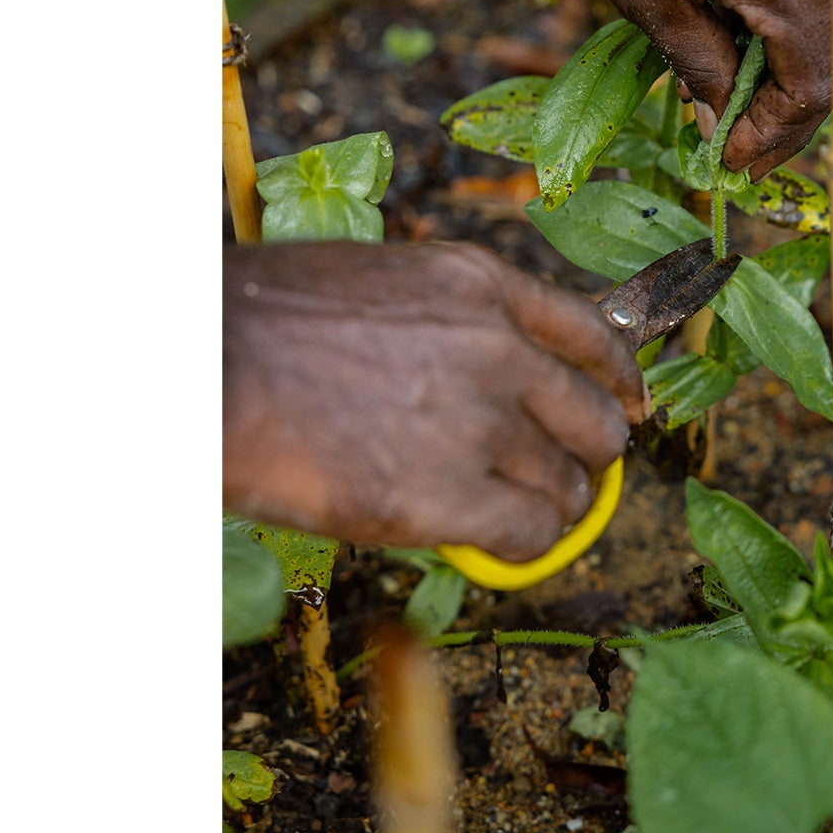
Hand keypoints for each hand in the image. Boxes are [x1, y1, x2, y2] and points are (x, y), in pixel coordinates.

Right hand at [223, 241, 645, 560]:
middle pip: (596, 416)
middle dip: (586, 453)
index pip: (592, 333)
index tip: (629, 406)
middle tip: (559, 475)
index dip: (620, 379)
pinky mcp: (448, 497)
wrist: (202, 366)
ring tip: (515, 516)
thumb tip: (485, 379)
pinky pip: (530, 534)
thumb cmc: (262, 324)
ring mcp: (478, 422)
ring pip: (568, 485)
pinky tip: (494, 547)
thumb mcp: (379, 286)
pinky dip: (523, 548)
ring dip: (550, 508)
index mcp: (478, 284)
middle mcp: (496, 347)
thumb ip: (448, 324)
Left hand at [521, 0, 832, 179]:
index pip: (812, 87)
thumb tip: (719, 115)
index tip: (731, 166)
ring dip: (776, 62)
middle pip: (827, 54)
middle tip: (728, 145)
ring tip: (717, 93)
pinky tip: (723, 32)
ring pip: (819, 14)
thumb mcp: (646, 1)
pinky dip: (774, 13)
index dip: (773, 139)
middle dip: (778, 107)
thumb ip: (698, 67)